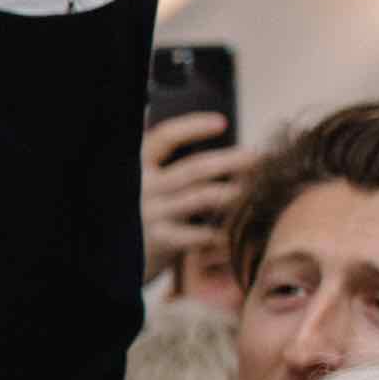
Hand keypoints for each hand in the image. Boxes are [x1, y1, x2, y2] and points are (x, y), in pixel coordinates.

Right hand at [140, 110, 252, 287]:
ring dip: (235, 193)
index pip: (165, 137)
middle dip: (232, 160)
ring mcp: (151, 214)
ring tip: (257, 190)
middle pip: (196, 168)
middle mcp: (143, 187)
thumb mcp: (146, 184)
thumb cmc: (142, 216)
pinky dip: (223, 231)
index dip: (193, 127)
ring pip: (203, 197)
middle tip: (260, 157)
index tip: (221, 123)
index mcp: (139, 166)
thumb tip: (211, 144)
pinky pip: (200, 234)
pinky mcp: (160, 241)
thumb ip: (167, 166)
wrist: (119, 256)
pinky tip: (240, 228)